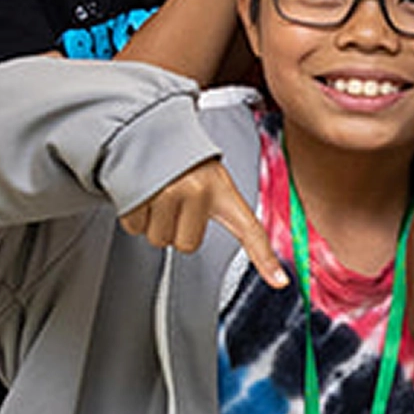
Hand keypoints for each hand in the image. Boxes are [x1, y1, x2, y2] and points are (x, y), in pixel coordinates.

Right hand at [121, 157, 286, 287]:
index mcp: (222, 190)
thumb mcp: (213, 179)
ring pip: (158, 239)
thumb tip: (224, 236)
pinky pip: (134, 228)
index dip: (264, 258)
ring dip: (155, 222)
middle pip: (186, 245)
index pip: (250, 229)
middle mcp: (197, 192)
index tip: (279, 281)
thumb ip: (222, 209)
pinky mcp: (139, 194)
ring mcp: (167, 193)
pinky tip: (143, 195)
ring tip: (160, 195)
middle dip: (178, 229)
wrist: (150, 131)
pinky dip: (135, 217)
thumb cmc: (185, 162)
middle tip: (179, 203)